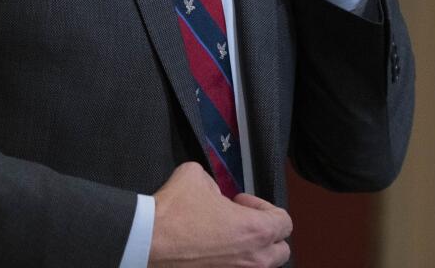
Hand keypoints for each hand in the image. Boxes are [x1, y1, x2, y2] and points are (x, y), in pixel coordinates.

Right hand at [148, 162, 291, 266]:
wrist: (149, 240)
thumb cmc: (174, 212)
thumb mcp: (196, 175)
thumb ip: (214, 181)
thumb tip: (212, 190)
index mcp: (255, 230)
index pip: (285, 221)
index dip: (263, 206)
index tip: (240, 202)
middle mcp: (253, 259)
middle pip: (281, 250)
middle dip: (266, 233)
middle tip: (241, 221)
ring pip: (260, 265)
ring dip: (251, 250)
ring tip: (227, 237)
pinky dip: (232, 261)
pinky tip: (211, 249)